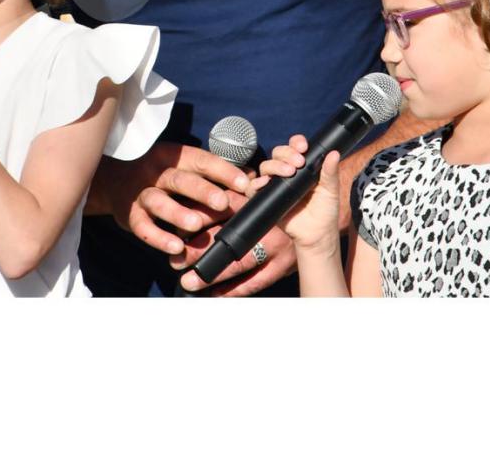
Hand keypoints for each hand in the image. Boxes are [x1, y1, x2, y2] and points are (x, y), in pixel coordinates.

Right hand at [90, 142, 250, 257]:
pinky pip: (144, 227)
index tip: (246, 184)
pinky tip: (176, 248)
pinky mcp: (130, 215)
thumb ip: (215, 175)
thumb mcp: (185, 168)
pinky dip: (159, 238)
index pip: (202, 160)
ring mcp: (141, 193)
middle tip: (223, 203)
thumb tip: (255, 179)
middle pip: (180, 179)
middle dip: (203, 191)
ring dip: (178, 213)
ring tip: (196, 225)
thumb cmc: (162, 176)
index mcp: (175, 156)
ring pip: (159, 201)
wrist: (114, 181)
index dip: (224, 171)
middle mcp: (157, 171)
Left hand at [172, 202, 298, 296]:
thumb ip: (230, 198)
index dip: (195, 221)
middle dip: (197, 251)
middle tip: (175, 261)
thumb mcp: (254, 194)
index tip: (175, 232)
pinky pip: (256, 282)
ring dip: (212, 275)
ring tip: (189, 282)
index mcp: (253, 200)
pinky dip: (234, 290)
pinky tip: (215, 294)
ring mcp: (276, 246)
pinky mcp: (284, 265)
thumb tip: (191, 209)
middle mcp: (264, 222)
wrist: (314, 212)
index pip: (219, 209)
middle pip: (225, 238)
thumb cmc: (276, 204)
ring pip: (239, 263)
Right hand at [250, 135, 342, 254]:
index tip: (303, 147)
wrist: (316, 236)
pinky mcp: (265, 198)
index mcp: (302, 167)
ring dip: (274, 166)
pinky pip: (253, 187)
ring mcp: (275, 184)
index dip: (296, 143)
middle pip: (278, 153)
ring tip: (288, 173)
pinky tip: (264, 183)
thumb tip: (334, 153)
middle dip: (286, 154)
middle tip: (298, 163)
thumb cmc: (325, 212)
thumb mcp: (330, 190)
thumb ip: (330, 172)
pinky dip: (255, 183)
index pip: (295, 147)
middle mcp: (287, 172)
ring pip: (266, 166)